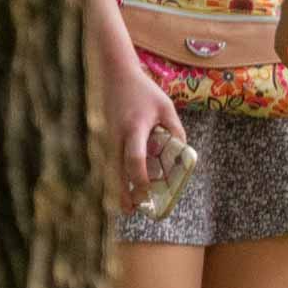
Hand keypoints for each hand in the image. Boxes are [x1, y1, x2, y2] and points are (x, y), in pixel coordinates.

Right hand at [94, 48, 184, 211]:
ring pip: (114, 168)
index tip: (147, 191)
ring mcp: (109, 137)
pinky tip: (122, 188)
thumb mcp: (166, 107)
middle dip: (125, 191)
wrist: (115, 75)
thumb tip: (180, 153)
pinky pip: (113, 160)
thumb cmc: (144, 91)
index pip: (135, 157)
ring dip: (120, 187)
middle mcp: (117, 136)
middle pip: (119, 169)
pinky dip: (118, 175)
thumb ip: (175, 130)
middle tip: (132, 211)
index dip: (140, 177)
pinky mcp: (107, 137)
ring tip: (127, 208)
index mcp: (134, 128)